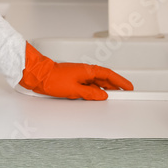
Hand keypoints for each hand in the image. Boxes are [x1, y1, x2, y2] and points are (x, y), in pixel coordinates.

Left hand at [18, 42, 132, 100]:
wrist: (38, 75)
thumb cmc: (52, 78)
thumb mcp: (74, 90)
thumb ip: (90, 94)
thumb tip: (102, 96)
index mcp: (88, 70)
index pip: (109, 75)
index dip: (121, 81)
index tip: (129, 87)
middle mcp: (85, 71)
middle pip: (105, 79)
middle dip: (116, 86)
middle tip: (125, 93)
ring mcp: (79, 75)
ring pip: (97, 82)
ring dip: (106, 89)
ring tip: (114, 97)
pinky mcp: (74, 80)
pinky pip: (89, 85)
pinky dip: (96, 91)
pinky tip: (97, 96)